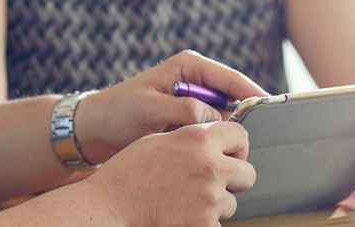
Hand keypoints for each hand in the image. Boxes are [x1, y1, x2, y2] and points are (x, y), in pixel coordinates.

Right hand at [79, 121, 255, 224]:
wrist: (107, 208)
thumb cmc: (126, 175)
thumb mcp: (159, 141)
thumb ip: (192, 138)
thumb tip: (216, 143)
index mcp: (198, 138)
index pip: (241, 135)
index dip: (236, 146)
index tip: (229, 155)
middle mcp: (210, 166)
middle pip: (247, 173)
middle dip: (233, 180)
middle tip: (211, 183)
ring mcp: (210, 198)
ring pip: (232, 202)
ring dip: (215, 204)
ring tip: (185, 202)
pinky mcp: (205, 224)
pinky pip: (217, 223)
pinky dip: (203, 222)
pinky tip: (180, 216)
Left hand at [81, 50, 270, 164]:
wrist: (95, 130)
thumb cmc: (116, 112)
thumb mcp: (148, 107)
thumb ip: (182, 110)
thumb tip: (214, 117)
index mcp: (188, 66)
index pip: (229, 77)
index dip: (251, 91)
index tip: (270, 106)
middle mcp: (194, 80)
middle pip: (232, 96)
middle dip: (244, 114)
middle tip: (255, 134)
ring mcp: (193, 100)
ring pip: (224, 115)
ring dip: (230, 130)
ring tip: (239, 146)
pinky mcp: (189, 119)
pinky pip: (212, 128)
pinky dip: (216, 138)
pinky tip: (220, 151)